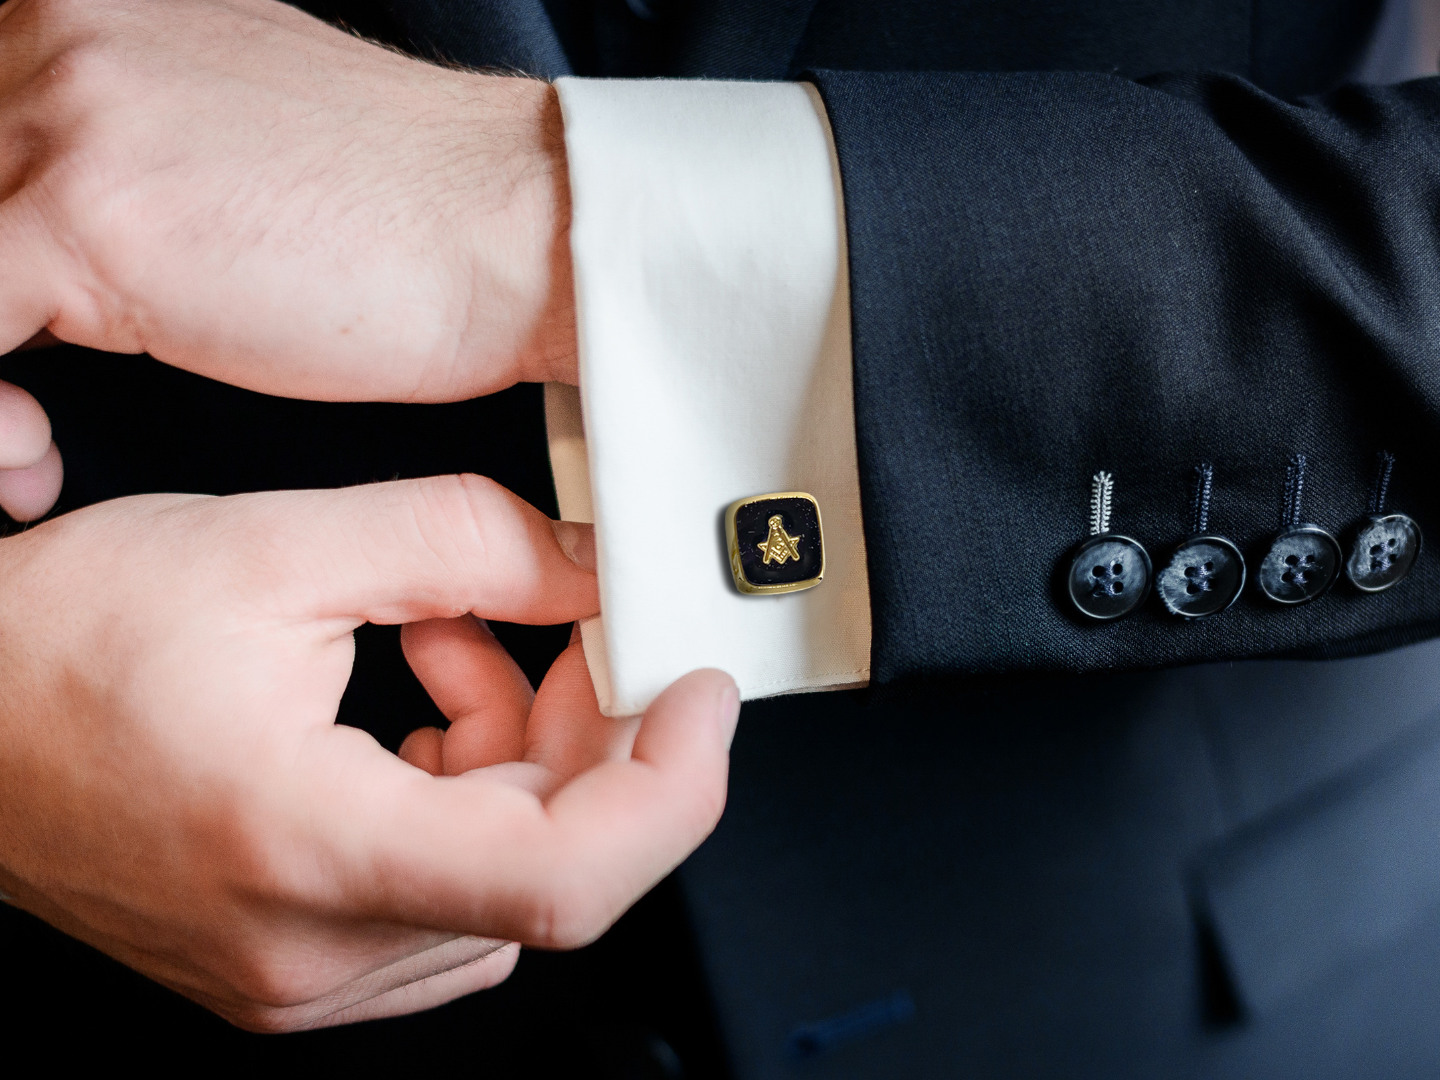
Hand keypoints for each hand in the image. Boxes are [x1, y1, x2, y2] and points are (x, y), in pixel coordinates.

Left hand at [0, 0, 573, 400]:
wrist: (521, 233)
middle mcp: (56, 28)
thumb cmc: (411, 214)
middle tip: (25, 406)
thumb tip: (59, 232)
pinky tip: (36, 459)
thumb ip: (129, 150)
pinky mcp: (83, 213)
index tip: (18, 345)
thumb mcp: (233, 146)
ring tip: (31, 443)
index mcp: (90, 8)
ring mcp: (66, 113)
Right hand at [0, 475, 738, 1030]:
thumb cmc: (66, 642)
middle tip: (563, 626)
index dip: (672, 786)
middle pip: (552, 866)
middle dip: (590, 734)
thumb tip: (592, 567)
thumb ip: (463, 542)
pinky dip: (470, 788)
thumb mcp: (276, 546)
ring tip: (449, 640)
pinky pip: (449, 888)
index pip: (566, 879)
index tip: (700, 694)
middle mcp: (310, 949)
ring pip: (507, 874)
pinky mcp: (297, 959)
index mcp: (305, 848)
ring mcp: (302, 974)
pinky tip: (421, 700)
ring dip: (522, 750)